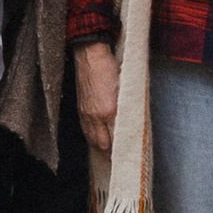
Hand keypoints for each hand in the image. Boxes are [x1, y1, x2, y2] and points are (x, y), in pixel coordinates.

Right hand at [73, 41, 119, 157]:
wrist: (90, 54)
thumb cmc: (110, 67)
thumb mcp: (126, 86)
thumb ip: (129, 106)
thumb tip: (132, 119)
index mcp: (110, 111)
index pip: (117, 138)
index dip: (122, 149)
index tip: (128, 156)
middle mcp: (96, 116)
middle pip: (103, 144)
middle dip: (111, 154)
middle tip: (120, 158)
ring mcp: (86, 114)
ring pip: (93, 140)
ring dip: (101, 148)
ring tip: (109, 154)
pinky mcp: (80, 110)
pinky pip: (86, 131)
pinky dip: (92, 139)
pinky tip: (97, 140)